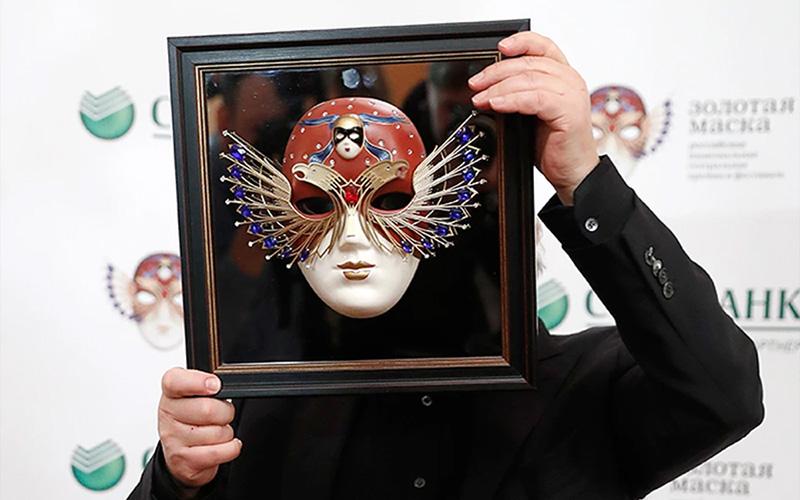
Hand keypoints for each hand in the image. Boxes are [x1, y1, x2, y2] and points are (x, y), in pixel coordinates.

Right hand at [158, 368, 240, 491]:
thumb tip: (218, 383)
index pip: (175, 381)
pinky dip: (230, 448)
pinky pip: (219, 452)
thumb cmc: (191, 418)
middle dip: (225, 412)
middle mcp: (168, 415)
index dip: (198, 382)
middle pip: (208, 409)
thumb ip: (206, 383)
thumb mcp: (195, 394)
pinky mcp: (184, 461)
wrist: (180, 453)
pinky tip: (222, 445)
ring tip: (215, 431)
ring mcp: (174, 439)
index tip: (214, 385)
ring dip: (226, 432)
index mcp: (171, 393)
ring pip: (217, 432)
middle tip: (220, 414)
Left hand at [469, 31, 598, 204]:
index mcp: (563, 75)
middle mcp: (570, 80)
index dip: (520, 42)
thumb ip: (518, 94)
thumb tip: (488, 87)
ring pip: (529, 79)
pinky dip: (512, 100)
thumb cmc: (554, 145)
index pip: (542, 47)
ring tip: (481, 98)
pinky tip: (497, 105)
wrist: (572, 172)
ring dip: (499, 88)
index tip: (498, 48)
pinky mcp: (569, 112)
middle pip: (529, 63)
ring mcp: (571, 95)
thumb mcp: (531, 113)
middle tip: (476, 83)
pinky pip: (535, 99)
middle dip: (497, 71)